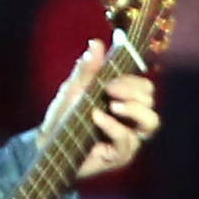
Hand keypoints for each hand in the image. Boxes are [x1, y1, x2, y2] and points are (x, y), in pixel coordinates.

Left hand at [61, 52, 158, 179]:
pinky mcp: (120, 155)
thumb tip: (96, 43)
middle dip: (133, 91)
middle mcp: (130, 119)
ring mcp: (128, 138)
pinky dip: (113, 127)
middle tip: (110, 90)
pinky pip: (127, 140)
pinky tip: (97, 118)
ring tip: (113, 105)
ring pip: (151, 122)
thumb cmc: (62, 118)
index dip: (132, 81)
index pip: (143, 87)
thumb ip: (87, 70)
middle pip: (150, 100)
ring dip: (135, 109)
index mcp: (122, 100)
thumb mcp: (73, 90)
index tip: (111, 81)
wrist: (46, 146)